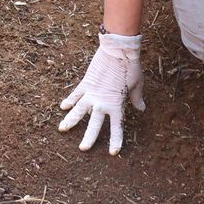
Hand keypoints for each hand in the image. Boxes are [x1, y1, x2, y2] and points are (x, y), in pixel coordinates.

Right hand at [58, 32, 144, 154]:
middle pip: (94, 124)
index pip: (117, 128)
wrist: (118, 50)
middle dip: (88, 137)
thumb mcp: (137, 84)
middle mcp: (103, 102)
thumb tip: (141, 108)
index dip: (115, 141)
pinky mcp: (86, 82)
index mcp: (117, 105)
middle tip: (83, 149)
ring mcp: (92, 93)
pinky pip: (76, 94)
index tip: (113, 153)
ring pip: (79, 110)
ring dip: (70, 120)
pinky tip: (63, 106)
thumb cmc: (130, 67)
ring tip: (62, 129)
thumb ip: (137, 98)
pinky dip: (69, 100)